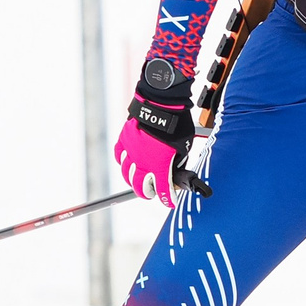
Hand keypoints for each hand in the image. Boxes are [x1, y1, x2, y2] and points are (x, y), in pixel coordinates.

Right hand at [112, 56, 211, 205]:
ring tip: (139, 182)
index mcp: (159, 165)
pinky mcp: (124, 140)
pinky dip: (123, 162)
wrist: (162, 103)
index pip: (163, 190)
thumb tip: (175, 169)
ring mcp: (131, 151)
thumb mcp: (185, 146)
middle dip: (147, 193)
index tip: (170, 202)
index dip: (167, 199)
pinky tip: (127, 163)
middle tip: (152, 193)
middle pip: (140, 186)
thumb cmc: (177, 124)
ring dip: (133, 180)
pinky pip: (120, 155)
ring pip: (127, 173)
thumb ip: (178, 161)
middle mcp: (142, 162)